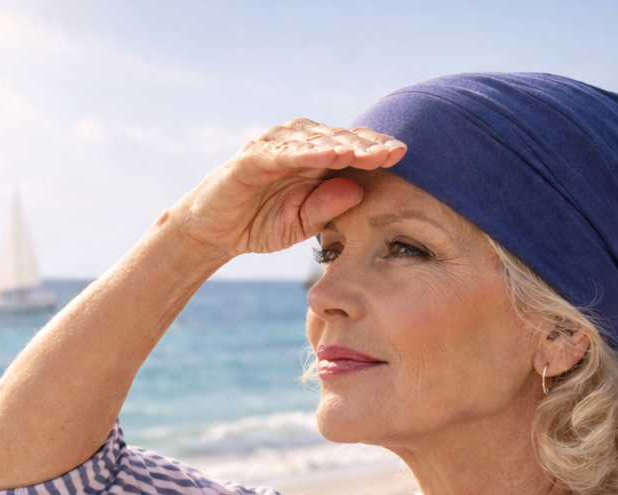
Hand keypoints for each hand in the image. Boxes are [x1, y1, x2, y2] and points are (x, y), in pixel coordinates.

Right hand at [173, 118, 405, 259]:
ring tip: (369, 152)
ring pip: (315, 141)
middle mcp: (297, 146)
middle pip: (339, 139)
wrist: (214, 232)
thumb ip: (327, 207)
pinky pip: (283, 153)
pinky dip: (306, 152)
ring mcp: (274, 148)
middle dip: (368, 145)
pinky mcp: (252, 158)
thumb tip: (358, 189)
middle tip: (396, 151)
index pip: (351, 149)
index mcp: (313, 160)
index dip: (375, 151)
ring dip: (343, 145)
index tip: (403, 156)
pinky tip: (330, 155)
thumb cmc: (259, 224)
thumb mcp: (300, 223)